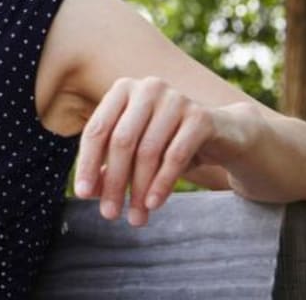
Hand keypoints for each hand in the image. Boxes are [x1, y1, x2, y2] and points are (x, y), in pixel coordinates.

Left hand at [72, 76, 242, 226]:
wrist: (223, 134)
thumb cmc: (168, 141)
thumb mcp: (136, 152)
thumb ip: (110, 167)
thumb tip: (89, 191)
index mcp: (123, 90)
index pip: (97, 130)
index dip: (87, 163)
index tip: (82, 194)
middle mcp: (147, 89)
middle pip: (121, 141)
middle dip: (114, 182)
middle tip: (110, 214)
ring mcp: (175, 99)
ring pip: (148, 151)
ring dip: (139, 189)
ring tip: (135, 217)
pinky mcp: (200, 117)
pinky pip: (175, 156)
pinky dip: (162, 183)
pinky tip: (154, 204)